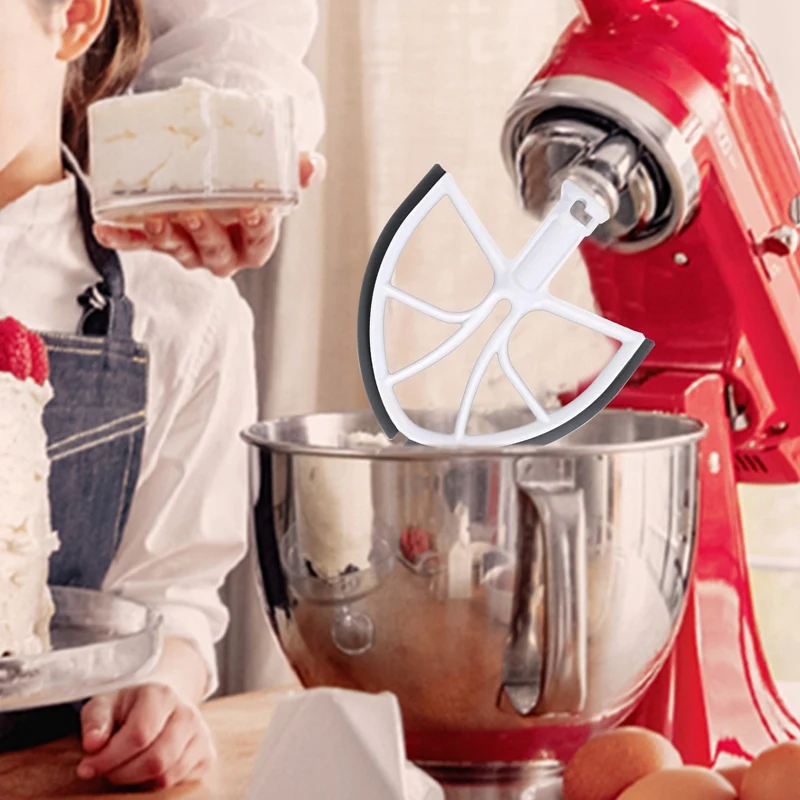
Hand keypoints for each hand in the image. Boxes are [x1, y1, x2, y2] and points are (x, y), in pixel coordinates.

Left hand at [76, 683, 215, 789]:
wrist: (162, 703)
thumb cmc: (127, 707)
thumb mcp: (105, 704)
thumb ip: (95, 721)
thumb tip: (92, 744)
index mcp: (161, 695)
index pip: (138, 735)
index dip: (109, 758)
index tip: (86, 767)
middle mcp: (187, 713)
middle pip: (155, 760)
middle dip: (122, 774)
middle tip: (106, 771)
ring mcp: (201, 734)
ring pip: (167, 776)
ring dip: (136, 782)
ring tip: (124, 769)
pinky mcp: (207, 755)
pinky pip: (178, 782)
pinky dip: (155, 784)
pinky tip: (144, 770)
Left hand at [94, 152, 325, 276]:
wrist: (223, 181)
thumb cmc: (252, 180)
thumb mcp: (278, 174)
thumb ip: (297, 170)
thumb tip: (313, 163)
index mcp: (254, 243)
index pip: (261, 242)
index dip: (259, 230)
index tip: (255, 210)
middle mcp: (224, 255)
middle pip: (216, 253)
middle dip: (203, 234)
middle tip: (192, 211)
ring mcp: (191, 252)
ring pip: (179, 251)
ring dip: (164, 236)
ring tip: (153, 217)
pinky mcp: (161, 242)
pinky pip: (141, 244)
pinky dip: (123, 238)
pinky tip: (105, 228)